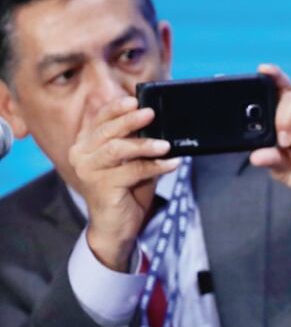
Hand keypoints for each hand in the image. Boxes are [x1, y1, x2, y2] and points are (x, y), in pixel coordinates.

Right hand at [68, 96, 179, 271]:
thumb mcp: (133, 161)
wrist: (117, 226)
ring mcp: (89, 171)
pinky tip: (171, 164)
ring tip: (166, 145)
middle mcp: (82, 155)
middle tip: (151, 113)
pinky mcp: (101, 187)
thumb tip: (160, 123)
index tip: (135, 101)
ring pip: (117, 149)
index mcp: (86, 144)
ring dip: (144, 144)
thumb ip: (138, 142)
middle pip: (107, 131)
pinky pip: (132, 171)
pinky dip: (155, 166)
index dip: (116, 108)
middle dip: (130, 120)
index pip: (99, 119)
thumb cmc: (126, 190)